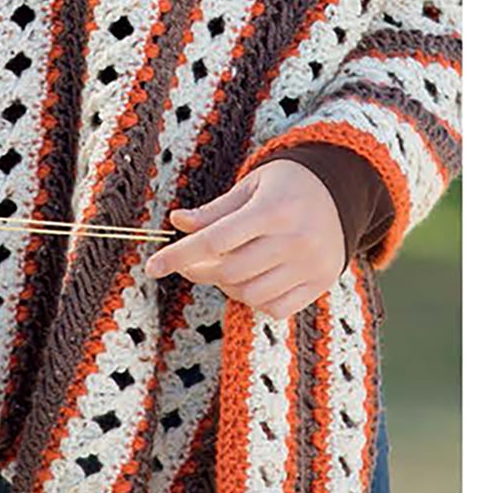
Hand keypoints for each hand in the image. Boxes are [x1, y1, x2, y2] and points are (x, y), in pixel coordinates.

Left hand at [144, 162, 345, 316]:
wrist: (341, 191)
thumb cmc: (286, 184)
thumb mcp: (250, 185)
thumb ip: (214, 210)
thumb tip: (178, 222)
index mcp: (273, 210)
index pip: (215, 240)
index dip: (179, 255)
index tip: (152, 266)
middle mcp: (295, 240)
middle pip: (229, 271)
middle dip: (199, 271)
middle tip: (189, 262)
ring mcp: (311, 265)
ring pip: (250, 294)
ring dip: (226, 286)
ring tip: (224, 267)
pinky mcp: (321, 283)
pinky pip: (276, 308)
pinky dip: (254, 300)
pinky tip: (251, 279)